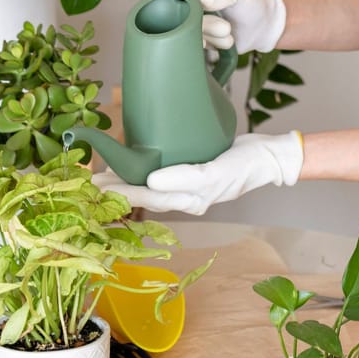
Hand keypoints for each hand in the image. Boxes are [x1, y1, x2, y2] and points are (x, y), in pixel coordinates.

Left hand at [92, 132, 303, 214]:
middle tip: (92, 182)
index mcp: (190, 200)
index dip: (123, 191)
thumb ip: (187, 178)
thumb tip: (152, 182)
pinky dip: (143, 176)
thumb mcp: (217, 171)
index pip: (149, 197)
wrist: (267, 157)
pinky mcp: (190, 174)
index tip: (101, 186)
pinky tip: (131, 167)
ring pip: (151, 189)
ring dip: (127, 184)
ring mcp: (188, 188)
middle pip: (145, 196)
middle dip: (118, 190)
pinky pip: (161, 180)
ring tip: (103, 177)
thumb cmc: (245, 166)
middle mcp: (186, 198)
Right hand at [165, 0, 285, 53]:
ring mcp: (192, 21)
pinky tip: (227, 40)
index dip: (183, 4)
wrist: (263, 27)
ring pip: (188, 33)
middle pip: (179, 16)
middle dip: (204, 25)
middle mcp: (189, 1)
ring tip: (229, 31)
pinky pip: (197, 45)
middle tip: (225, 27)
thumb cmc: (250, 4)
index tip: (203, 11)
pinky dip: (214, 45)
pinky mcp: (197, 38)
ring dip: (213, 36)